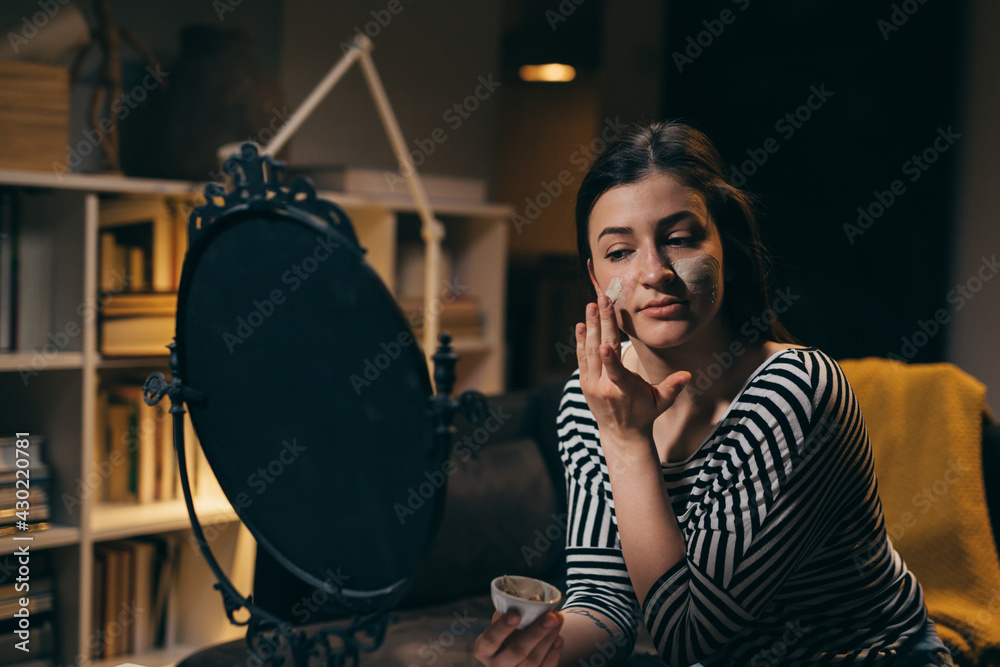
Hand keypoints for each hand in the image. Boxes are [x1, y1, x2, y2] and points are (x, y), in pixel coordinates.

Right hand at [473, 610, 563, 666]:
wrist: (516, 646)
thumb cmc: (508, 629)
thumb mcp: (501, 620)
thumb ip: (509, 612)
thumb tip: (528, 601)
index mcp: (483, 649)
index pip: (490, 640)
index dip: (502, 628)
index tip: (516, 614)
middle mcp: (495, 665)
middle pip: (516, 652)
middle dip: (536, 633)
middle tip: (550, 617)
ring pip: (533, 661)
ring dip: (549, 638)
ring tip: (558, 620)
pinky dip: (553, 653)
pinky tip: (558, 637)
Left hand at [576, 295, 690, 440]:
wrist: (620, 433)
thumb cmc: (645, 414)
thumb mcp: (661, 402)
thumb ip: (672, 387)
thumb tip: (687, 375)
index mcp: (624, 391)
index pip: (615, 373)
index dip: (609, 359)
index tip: (604, 343)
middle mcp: (603, 387)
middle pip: (601, 352)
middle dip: (602, 324)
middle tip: (601, 301)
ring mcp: (591, 384)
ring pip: (589, 351)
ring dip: (590, 327)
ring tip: (591, 306)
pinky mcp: (585, 382)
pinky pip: (582, 357)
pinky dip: (581, 340)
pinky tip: (582, 324)